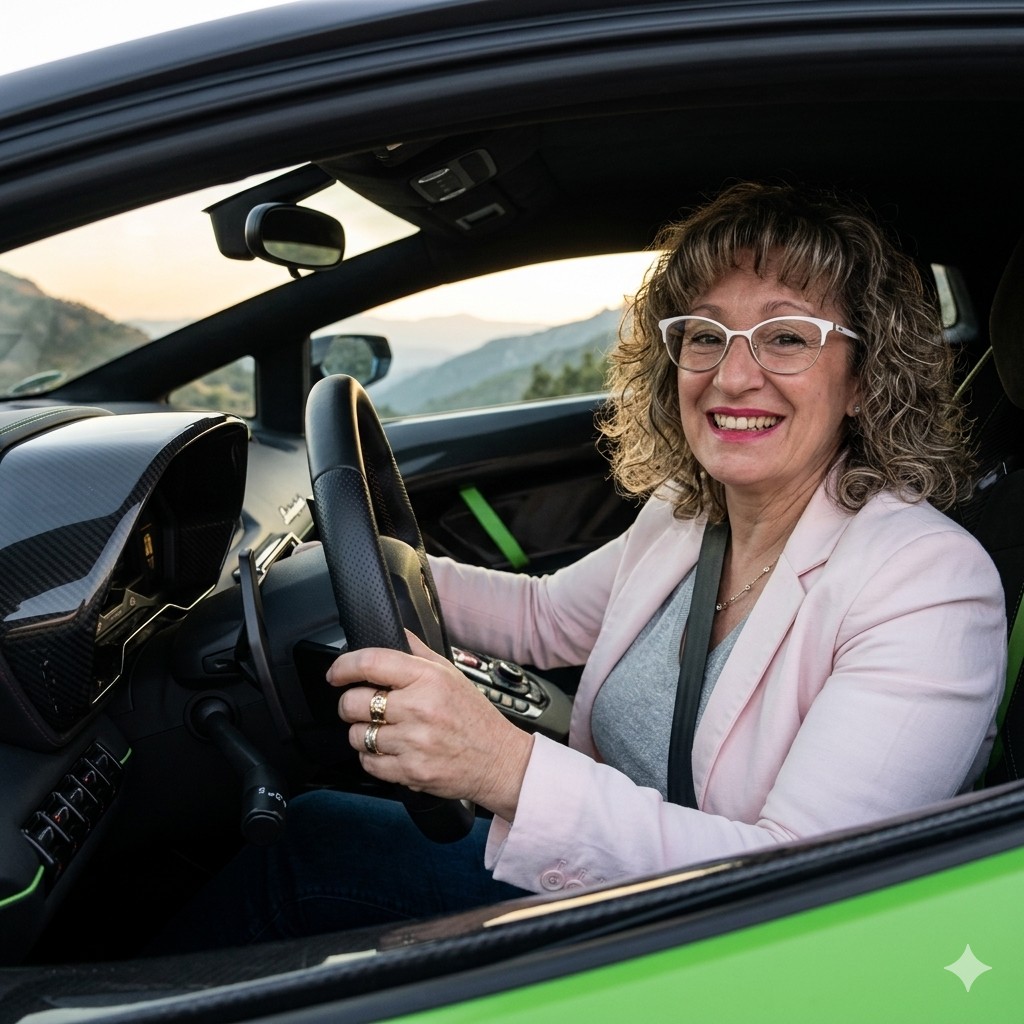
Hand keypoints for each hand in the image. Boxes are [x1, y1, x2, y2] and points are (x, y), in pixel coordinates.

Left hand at [329, 632, 533, 820]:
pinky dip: (372, 757)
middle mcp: (419, 708)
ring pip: (357, 735)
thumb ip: (417, 651)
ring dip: (362, 733)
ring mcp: (414, 742)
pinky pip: (368, 762)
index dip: (344, 666)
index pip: (371, 663)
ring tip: (381, 730)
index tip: (336, 673)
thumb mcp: (451, 673)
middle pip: (354, 702)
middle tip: (362, 706)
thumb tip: (392, 631)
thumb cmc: (474, 717)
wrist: (498, 761)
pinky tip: (389, 750)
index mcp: (428, 678)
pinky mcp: (411, 771)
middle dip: (350, 704)